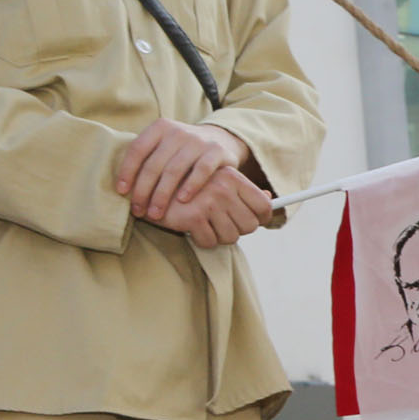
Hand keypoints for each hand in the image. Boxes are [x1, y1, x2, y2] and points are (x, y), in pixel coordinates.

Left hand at [118, 119, 255, 223]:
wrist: (220, 140)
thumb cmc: (182, 151)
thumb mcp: (163, 146)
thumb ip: (146, 158)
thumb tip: (121, 187)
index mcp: (160, 127)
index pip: (137, 149)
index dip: (127, 171)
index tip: (122, 192)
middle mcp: (178, 131)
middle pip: (154, 164)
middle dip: (143, 190)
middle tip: (138, 211)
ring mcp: (198, 140)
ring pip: (174, 170)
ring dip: (162, 194)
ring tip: (155, 213)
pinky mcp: (216, 150)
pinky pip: (201, 170)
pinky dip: (191, 185)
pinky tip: (182, 200)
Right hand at [144, 166, 271, 247]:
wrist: (148, 188)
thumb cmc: (187, 189)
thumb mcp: (217, 183)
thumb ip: (244, 191)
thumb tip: (270, 199)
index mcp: (232, 176)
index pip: (264, 206)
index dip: (261, 219)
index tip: (253, 221)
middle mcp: (223, 187)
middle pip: (250, 226)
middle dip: (237, 230)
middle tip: (221, 225)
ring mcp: (208, 202)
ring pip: (231, 237)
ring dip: (218, 237)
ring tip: (205, 225)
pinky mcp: (192, 217)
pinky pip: (210, 242)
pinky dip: (202, 240)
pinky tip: (193, 229)